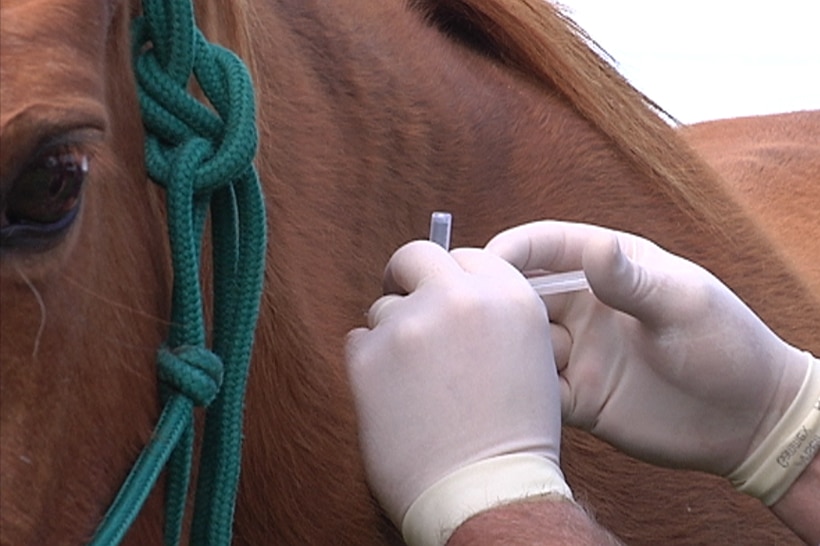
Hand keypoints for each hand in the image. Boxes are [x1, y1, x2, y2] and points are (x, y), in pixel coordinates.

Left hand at [346, 241, 571, 545]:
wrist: (484, 492)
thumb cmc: (511, 435)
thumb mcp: (530, 357)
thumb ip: (495, 315)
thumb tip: (455, 291)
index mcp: (509, 297)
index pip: (466, 256)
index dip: (450, 277)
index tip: (441, 292)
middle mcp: (460, 298)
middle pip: (416, 256)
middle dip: (409, 277)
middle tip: (405, 301)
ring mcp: (411, 325)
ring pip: (384, 308)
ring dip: (393, 335)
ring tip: (415, 384)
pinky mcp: (369, 356)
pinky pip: (358, 341)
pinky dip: (370, 364)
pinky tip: (393, 397)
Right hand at [486, 221, 812, 483]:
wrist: (747, 420)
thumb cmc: (726, 345)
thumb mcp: (684, 305)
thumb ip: (633, 280)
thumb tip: (594, 248)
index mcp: (609, 269)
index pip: (547, 247)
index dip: (512, 250)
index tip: (481, 263)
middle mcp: (585, 307)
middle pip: (522, 295)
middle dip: (493, 301)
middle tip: (464, 314)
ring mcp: (579, 352)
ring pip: (521, 344)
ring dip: (502, 350)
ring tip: (483, 359)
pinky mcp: (578, 396)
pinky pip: (536, 390)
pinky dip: (518, 392)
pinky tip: (509, 396)